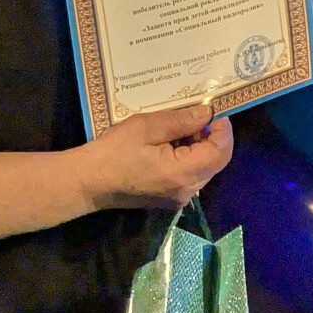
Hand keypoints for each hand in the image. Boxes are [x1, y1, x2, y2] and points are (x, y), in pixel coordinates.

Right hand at [75, 103, 234, 210]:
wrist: (88, 182)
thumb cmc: (114, 152)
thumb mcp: (147, 127)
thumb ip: (182, 121)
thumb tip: (207, 114)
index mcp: (182, 173)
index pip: (220, 153)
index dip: (223, 130)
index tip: (216, 112)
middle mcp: (186, 190)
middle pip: (215, 162)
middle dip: (212, 138)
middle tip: (196, 117)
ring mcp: (178, 198)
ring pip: (205, 169)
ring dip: (200, 148)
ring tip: (181, 128)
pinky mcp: (170, 199)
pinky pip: (191, 176)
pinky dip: (189, 158)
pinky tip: (171, 144)